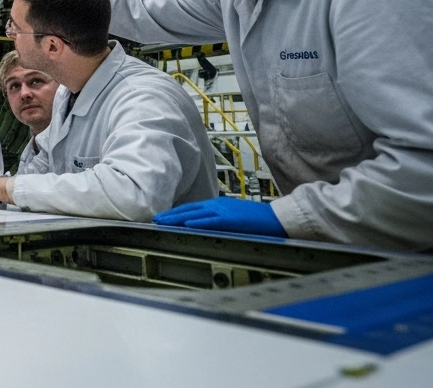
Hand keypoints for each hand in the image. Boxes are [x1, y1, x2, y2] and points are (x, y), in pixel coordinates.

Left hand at [153, 197, 286, 236]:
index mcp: (217, 205)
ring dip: (177, 218)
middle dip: (170, 215)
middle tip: (155, 220)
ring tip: (163, 222)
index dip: (175, 213)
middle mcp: (217, 205)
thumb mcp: (232, 218)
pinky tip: (187, 224)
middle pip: (189, 210)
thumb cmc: (256, 221)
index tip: (161, 217)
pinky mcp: (232, 219)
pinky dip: (199, 222)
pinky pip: (212, 221)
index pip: (191, 209)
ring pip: (195, 214)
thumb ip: (217, 220)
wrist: (277, 218)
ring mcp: (224, 211)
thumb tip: (202, 226)